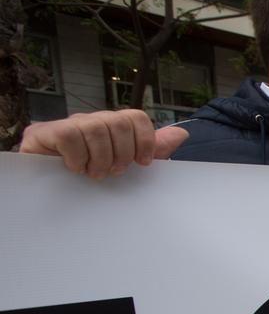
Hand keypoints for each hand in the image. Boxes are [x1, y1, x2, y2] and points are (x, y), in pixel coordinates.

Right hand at [19, 110, 187, 178]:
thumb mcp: (126, 168)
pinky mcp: (41, 134)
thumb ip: (152, 151)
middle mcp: (89, 121)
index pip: (135, 117)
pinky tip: (75, 169)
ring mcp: (64, 125)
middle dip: (122, 152)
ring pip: (94, 127)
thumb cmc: (92, 182)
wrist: (49, 196)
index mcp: (110, 127)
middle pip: (118, 121)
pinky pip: (68, 134)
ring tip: (95, 174)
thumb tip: (182, 134)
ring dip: (100, 157)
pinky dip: (77, 156)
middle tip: (115, 172)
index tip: (142, 164)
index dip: (144, 140)